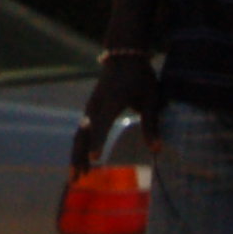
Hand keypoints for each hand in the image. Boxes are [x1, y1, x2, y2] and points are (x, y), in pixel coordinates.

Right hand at [72, 55, 161, 171]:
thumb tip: (156, 149)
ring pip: (80, 135)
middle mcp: (96, 105)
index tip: (96, 159)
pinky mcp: (91, 109)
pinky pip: (83, 131)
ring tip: (76, 177)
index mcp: (111, 101)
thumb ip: (151, 124)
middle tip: (76, 179)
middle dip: (79, 157)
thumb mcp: (151, 98)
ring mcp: (91, 107)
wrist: (123, 55)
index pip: (103, 125)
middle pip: (83, 134)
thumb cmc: (140, 76)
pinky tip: (82, 163)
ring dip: (76, 156)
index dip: (99, 141)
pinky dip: (81, 147)